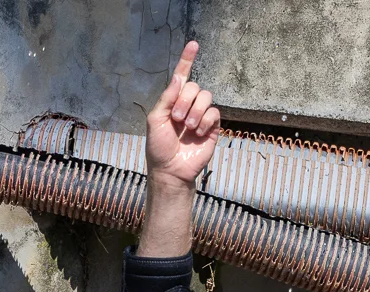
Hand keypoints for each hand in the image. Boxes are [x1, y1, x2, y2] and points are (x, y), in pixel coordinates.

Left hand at [146, 41, 219, 189]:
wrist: (170, 169)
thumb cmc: (159, 147)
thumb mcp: (155, 119)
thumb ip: (167, 97)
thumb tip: (180, 77)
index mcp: (172, 102)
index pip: (182, 77)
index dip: (187, 60)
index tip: (193, 44)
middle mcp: (188, 106)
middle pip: (194, 86)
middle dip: (184, 101)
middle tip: (176, 119)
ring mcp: (200, 116)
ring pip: (206, 97)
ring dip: (194, 112)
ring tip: (187, 127)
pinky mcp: (212, 127)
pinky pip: (214, 112)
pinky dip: (205, 121)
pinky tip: (197, 132)